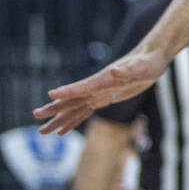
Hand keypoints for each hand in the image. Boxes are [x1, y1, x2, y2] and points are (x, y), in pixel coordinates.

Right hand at [32, 48, 169, 134]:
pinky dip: (73, 120)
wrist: (152, 58)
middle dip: (54, 108)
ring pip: (74, 108)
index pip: (83, 86)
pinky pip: (85, 111)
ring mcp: (99, 92)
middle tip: (36, 115)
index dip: (68, 91)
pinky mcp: (105, 98)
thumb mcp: (142, 67)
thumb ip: (128, 70)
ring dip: (59, 119)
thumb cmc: (148, 61)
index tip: (51, 94)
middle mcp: (97, 86)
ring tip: (43, 131)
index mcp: (104, 79)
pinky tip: (62, 131)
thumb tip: (114, 71)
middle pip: (72, 99)